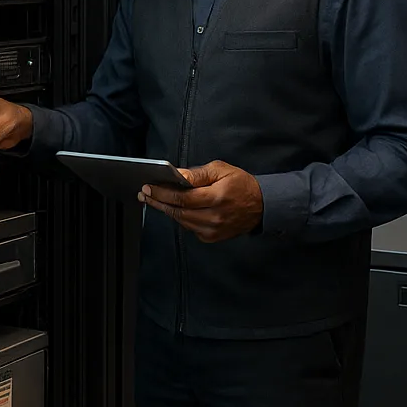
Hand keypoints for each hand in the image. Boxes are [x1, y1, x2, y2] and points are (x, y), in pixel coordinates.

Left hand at [140, 161, 263, 242]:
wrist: (261, 205)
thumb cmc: (241, 184)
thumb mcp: (221, 170)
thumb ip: (197, 174)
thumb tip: (177, 175)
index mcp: (216, 198)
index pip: (182, 198)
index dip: (162, 193)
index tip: (148, 187)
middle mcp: (214, 217)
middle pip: (178, 211)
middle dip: (158, 202)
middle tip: (144, 194)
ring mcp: (213, 229)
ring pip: (182, 221)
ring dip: (167, 210)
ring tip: (154, 200)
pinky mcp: (212, 237)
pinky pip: (189, 228)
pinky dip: (180, 218)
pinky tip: (174, 209)